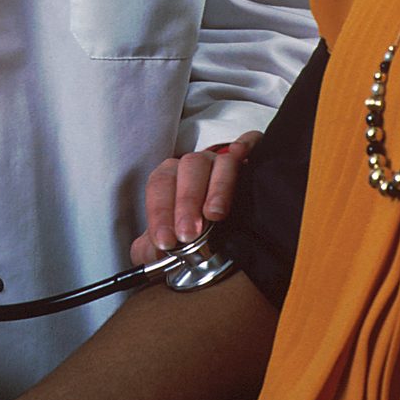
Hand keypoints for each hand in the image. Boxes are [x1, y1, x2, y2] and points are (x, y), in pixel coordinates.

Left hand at [130, 132, 261, 263]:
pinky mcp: (249, 163)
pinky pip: (250, 144)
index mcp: (171, 178)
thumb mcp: (169, 241)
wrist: (217, 231)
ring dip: (217, 188)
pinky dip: (247, 144)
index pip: (159, 185)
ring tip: (214, 215)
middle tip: (188, 234)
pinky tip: (241, 154)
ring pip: (220, 162)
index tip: (165, 241)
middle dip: (187, 202)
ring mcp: (222, 162)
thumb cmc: (190, 232)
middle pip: (188, 170)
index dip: (160, 212)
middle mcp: (195, 167)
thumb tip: (149, 256)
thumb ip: (150, 249)